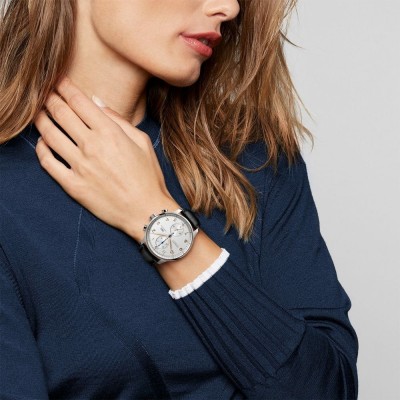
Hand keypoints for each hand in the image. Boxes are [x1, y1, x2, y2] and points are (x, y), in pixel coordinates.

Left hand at [34, 76, 179, 240]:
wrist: (146, 211)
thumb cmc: (148, 176)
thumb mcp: (142, 141)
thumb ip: (118, 119)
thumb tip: (96, 101)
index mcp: (109, 132)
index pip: (79, 101)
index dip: (65, 87)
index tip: (59, 80)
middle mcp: (91, 146)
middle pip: (60, 113)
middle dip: (49, 98)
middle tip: (44, 92)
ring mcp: (79, 166)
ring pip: (49, 135)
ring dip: (41, 119)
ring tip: (38, 113)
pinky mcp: (72, 185)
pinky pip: (47, 163)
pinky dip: (41, 149)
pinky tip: (42, 143)